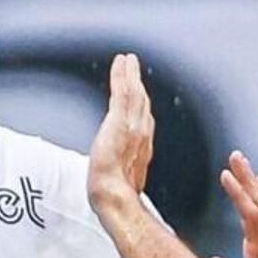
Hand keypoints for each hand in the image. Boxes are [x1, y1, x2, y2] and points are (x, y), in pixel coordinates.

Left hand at [88, 51, 158, 196]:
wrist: (113, 196)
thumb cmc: (114, 198)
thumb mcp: (122, 185)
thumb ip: (124, 178)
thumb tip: (119, 184)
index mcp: (141, 150)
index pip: (143, 122)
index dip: (142, 107)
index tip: (141, 96)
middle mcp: (140, 134)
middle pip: (141, 103)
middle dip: (138, 85)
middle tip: (134, 69)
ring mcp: (131, 125)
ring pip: (133, 93)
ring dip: (131, 74)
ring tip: (127, 60)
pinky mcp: (119, 119)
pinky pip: (122, 91)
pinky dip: (122, 75)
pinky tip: (121, 62)